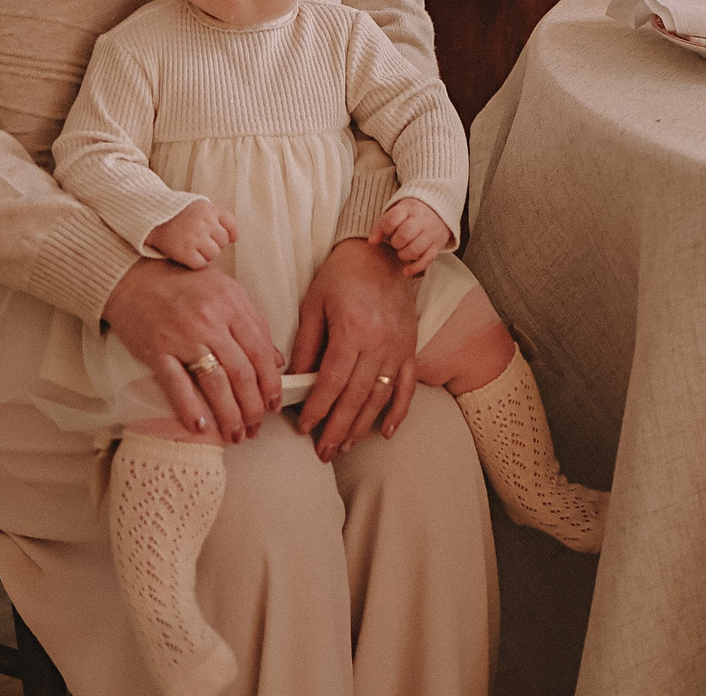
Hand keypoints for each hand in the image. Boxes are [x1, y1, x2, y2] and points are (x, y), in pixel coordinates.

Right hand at [101, 258, 283, 442]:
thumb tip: (275, 359)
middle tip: (257, 426)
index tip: (274, 404)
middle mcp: (210, 320)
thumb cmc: (181, 283)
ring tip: (236, 434)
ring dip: (229, 415)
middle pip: (241, 372)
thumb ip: (252, 323)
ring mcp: (183, 336)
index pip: (260, 351)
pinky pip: (177, 385)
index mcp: (231, 304)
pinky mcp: (157, 350)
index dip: (270, 383)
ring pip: (215, 383)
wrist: (132, 277)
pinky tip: (201, 427)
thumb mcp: (225, 291)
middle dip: (253, 406)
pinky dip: (190, 409)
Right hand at [145, 197, 237, 269]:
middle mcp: (203, 222)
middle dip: (214, 243)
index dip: (230, 234)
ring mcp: (194, 237)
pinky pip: (201, 264)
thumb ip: (218, 217)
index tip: (222, 237)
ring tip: (192, 247)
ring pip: (214, 254)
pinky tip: (187, 254)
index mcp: (209, 209)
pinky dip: (196, 263)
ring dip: (205, 254)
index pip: (231, 225)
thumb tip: (235, 238)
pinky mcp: (185, 251)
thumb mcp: (200, 207)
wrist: (152, 219)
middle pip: (223, 242)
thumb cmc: (179, 215)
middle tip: (199, 240)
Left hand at [288, 237, 417, 457]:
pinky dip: (398, 412)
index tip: (303, 427)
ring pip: (380, 397)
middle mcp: (379, 344)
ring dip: (362, 426)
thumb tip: (296, 380)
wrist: (384, 253)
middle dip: (337, 428)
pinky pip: (407, 386)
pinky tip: (387, 432)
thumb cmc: (344, 274)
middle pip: (356, 397)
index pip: (332, 381)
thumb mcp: (315, 303)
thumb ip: (307, 344)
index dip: (317, 409)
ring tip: (345, 446)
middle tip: (323, 451)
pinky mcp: (410, 348)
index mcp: (353, 330)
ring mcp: (398, 348)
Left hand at [368, 197, 449, 274]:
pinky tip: (406, 271)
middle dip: (396, 243)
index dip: (385, 229)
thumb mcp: (397, 212)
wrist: (439, 208)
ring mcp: (431, 232)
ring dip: (404, 255)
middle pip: (405, 235)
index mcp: (408, 209)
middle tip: (396, 243)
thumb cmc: (411, 213)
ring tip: (402, 252)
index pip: (392, 219)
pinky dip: (415, 268)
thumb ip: (382, 225)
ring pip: (416, 249)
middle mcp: (421, 220)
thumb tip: (372, 241)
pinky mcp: (437, 244)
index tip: (387, 232)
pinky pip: (427, 260)